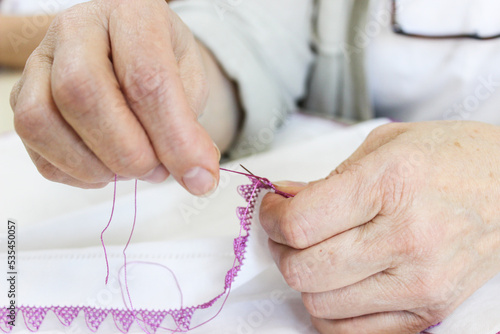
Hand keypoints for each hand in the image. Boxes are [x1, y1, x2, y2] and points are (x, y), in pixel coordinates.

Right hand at [10, 0, 220, 194]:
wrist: (127, 49)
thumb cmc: (160, 60)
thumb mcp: (190, 79)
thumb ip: (190, 124)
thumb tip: (195, 175)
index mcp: (131, 13)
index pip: (146, 77)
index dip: (173, 136)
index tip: (197, 173)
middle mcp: (75, 29)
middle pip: (81, 93)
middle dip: (126, 151)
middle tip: (156, 170)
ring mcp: (40, 62)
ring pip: (40, 121)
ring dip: (94, 166)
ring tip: (131, 168)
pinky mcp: (22, 95)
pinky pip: (34, 146)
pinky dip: (74, 172)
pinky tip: (104, 165)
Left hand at [260, 121, 499, 332]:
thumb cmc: (450, 158)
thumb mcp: (385, 147)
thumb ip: (328, 179)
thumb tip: (283, 200)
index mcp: (390, 184)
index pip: (301, 223)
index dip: (271, 219)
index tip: (272, 211)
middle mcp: (407, 238)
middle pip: (304, 269)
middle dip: (281, 249)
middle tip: (287, 232)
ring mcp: (421, 282)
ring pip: (321, 304)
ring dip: (305, 280)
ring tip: (316, 254)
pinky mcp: (429, 311)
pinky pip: (353, 332)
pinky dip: (330, 311)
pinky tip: (337, 284)